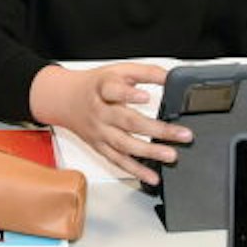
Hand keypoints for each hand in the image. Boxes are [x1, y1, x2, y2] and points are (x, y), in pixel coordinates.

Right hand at [28, 63, 191, 184]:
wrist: (64, 99)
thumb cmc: (95, 85)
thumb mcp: (118, 70)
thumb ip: (145, 72)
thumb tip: (170, 76)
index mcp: (103, 88)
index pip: (113, 90)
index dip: (128, 93)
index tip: (146, 96)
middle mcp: (100, 111)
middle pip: (127, 121)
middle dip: (156, 129)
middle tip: (182, 134)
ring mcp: (99, 132)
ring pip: (124, 144)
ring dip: (149, 152)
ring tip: (171, 155)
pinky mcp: (99, 146)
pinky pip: (118, 161)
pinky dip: (135, 170)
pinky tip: (152, 176)